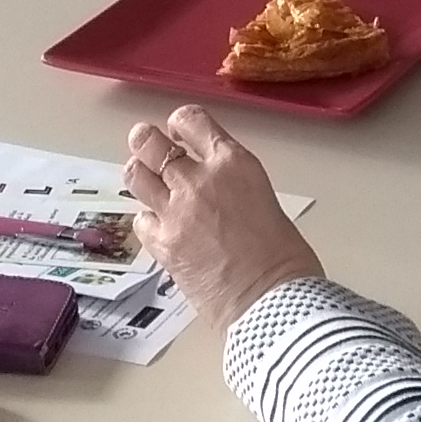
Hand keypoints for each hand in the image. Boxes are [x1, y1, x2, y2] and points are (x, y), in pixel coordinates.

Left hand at [123, 105, 323, 329]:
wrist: (274, 301)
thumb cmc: (285, 257)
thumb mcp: (263, 198)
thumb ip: (232, 185)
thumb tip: (215, 188)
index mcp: (233, 163)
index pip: (192, 120)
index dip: (180, 123)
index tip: (178, 131)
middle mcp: (198, 179)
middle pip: (150, 142)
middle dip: (145, 142)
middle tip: (148, 148)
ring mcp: (175, 212)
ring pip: (135, 175)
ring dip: (140, 175)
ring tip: (149, 184)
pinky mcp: (161, 244)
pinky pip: (141, 220)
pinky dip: (148, 220)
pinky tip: (161, 227)